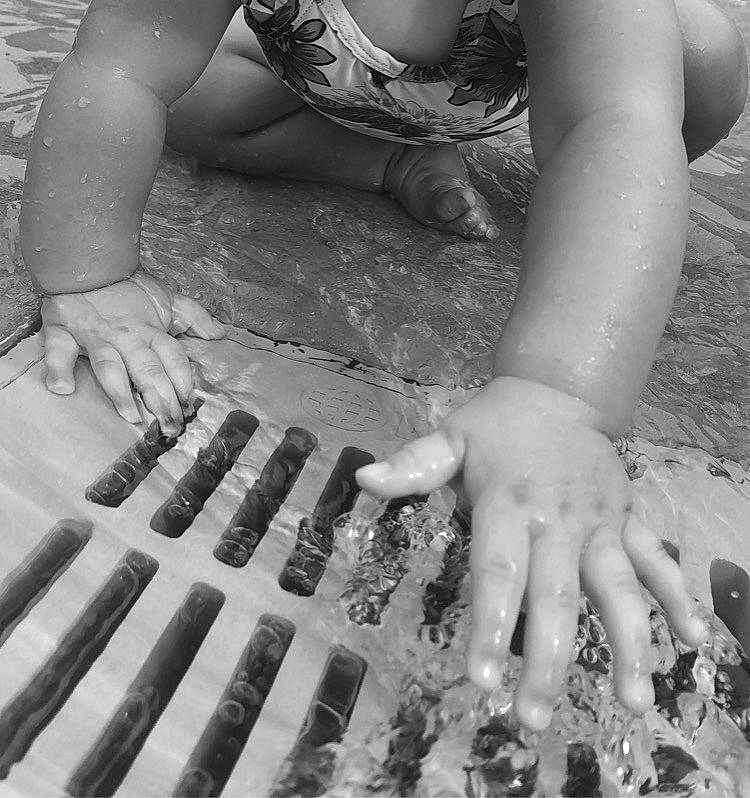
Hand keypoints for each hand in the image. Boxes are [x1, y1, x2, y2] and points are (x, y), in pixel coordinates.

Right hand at [40, 269, 223, 434]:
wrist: (88, 264)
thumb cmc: (128, 287)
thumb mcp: (167, 299)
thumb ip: (195, 316)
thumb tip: (221, 334)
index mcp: (149, 330)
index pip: (171, 357)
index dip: (182, 380)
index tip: (189, 404)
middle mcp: (125, 336)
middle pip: (146, 369)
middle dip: (160, 398)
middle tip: (170, 426)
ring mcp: (95, 336)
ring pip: (109, 367)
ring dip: (120, 392)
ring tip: (132, 416)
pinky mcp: (63, 332)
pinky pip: (58, 352)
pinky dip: (58, 369)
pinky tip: (63, 389)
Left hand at [356, 376, 707, 731]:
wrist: (560, 390)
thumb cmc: (497, 425)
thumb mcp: (450, 436)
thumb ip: (413, 466)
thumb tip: (364, 479)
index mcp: (509, 502)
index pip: (498, 571)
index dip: (489, 624)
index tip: (481, 677)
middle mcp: (558, 519)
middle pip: (556, 596)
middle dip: (547, 659)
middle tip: (533, 715)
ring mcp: (600, 522)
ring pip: (618, 587)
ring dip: (627, 643)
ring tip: (633, 701)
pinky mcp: (628, 521)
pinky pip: (656, 561)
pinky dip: (678, 597)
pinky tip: (692, 641)